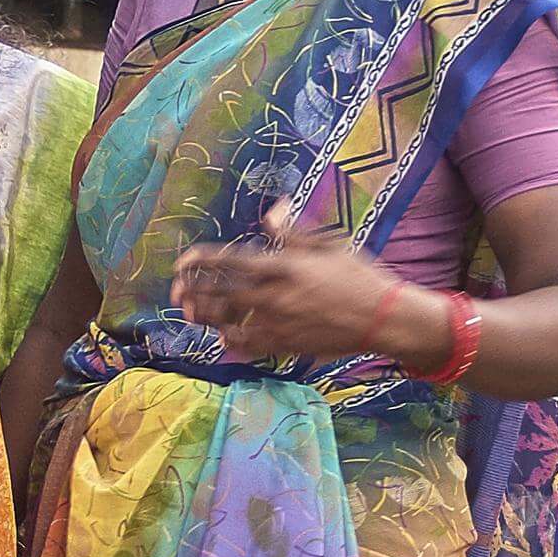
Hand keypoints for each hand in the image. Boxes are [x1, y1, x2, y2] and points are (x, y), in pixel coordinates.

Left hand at [171, 202, 440, 364]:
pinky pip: (251, 346)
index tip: (182, 260)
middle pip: (221, 294)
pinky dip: (232, 341)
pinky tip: (222, 337)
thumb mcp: (328, 244)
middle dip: (193, 290)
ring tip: (189, 311)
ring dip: (205, 316)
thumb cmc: (359, 275)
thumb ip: (293, 231)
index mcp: (284, 267)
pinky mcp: (287, 346)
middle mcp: (275, 297)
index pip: (231, 262)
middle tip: (174, 287)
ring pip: (229, 322)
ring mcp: (279, 325)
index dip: (202, 262)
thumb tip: (272, 210)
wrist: (383, 317)